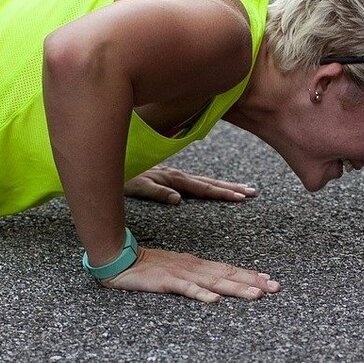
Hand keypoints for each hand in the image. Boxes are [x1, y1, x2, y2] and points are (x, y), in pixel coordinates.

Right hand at [100, 247, 280, 302]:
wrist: (119, 259)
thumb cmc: (148, 268)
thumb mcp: (177, 272)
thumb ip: (196, 278)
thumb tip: (217, 287)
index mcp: (198, 265)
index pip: (230, 270)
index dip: (251, 275)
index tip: (271, 281)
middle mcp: (194, 267)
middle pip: (229, 275)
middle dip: (254, 281)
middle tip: (276, 288)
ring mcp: (181, 274)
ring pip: (214, 282)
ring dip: (236, 288)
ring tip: (256, 295)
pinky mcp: (166, 281)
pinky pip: (186, 289)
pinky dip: (201, 294)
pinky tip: (214, 300)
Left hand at [124, 166, 256, 203]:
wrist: (111, 162)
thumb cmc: (122, 176)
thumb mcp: (136, 186)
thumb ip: (157, 191)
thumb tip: (179, 200)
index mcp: (173, 178)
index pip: (203, 187)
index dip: (223, 193)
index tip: (241, 197)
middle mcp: (178, 175)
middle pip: (210, 182)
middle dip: (232, 188)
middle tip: (253, 193)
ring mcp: (176, 175)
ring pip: (206, 181)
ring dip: (225, 186)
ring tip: (244, 189)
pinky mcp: (171, 177)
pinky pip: (196, 181)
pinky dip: (211, 185)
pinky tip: (217, 188)